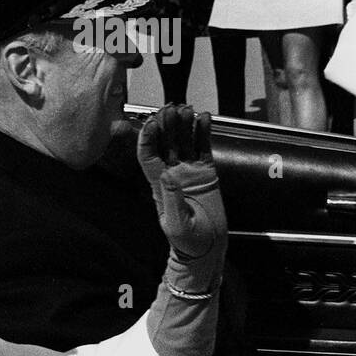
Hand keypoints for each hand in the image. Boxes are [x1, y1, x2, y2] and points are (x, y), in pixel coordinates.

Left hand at [136, 104, 226, 261]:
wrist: (207, 248)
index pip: (147, 155)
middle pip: (165, 142)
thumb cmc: (187, 241)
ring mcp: (189, 170)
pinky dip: (203, 132)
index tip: (153, 123)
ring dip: (184, 124)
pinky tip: (205, 118)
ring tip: (188, 108)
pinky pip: (203, 147)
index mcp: (159, 184)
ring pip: (183, 141)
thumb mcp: (177, 224)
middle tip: (172, 108)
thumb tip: (167, 176)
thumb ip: (172, 200)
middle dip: (166, 124)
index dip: (148, 138)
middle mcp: (172, 173)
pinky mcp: (206, 172)